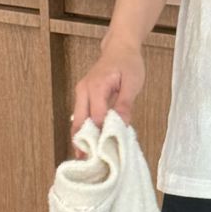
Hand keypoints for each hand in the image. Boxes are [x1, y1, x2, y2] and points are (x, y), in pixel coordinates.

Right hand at [69, 36, 145, 158]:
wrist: (120, 47)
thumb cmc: (128, 63)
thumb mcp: (132, 83)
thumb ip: (125, 104)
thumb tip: (121, 125)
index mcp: (96, 87)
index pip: (97, 118)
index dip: (101, 136)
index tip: (106, 153)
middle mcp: (83, 91)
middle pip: (80, 123)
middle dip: (84, 143)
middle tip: (90, 164)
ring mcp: (81, 93)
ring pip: (77, 121)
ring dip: (82, 139)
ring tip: (87, 159)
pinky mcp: (83, 96)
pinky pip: (81, 116)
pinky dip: (84, 130)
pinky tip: (89, 144)